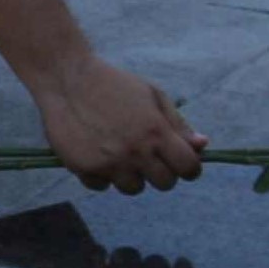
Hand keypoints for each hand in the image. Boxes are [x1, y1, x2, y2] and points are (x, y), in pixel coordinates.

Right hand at [33, 55, 206, 191]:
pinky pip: (102, 186)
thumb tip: (202, 145)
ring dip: (131, 175)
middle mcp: (135, 152)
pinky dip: (102, 175)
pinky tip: (96, 154)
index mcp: (156, 133)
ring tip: (119, 154)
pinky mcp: (84, 168)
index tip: (179, 161)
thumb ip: (178, 123)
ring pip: (133, 188)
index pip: (189, 168)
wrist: (66, 79)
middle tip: (146, 154)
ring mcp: (109, 163)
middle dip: (161, 171)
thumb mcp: (153, 95)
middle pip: (165, 184)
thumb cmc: (114, 84)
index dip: (189, 166)